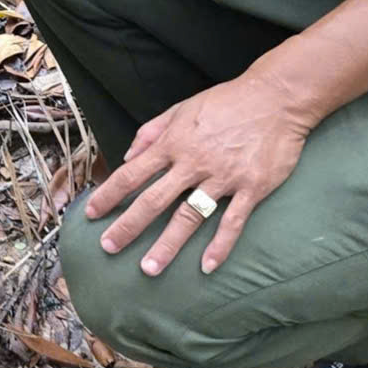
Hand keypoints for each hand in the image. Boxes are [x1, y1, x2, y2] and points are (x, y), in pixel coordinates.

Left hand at [81, 77, 309, 275]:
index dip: (110, 194)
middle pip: (153, 200)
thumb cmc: (227, 102)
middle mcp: (193, 163)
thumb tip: (127, 155)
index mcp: (174, 143)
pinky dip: (220, 245)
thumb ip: (152, 131)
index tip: (91, 213)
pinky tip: (207, 266)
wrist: (276, 98)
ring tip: (150, 269)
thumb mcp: (182, 108)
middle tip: (109, 247)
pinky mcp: (251, 187)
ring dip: (168, 245)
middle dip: (128, 226)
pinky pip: (232, 221)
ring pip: (189, 216)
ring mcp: (223, 177)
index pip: (133, 173)